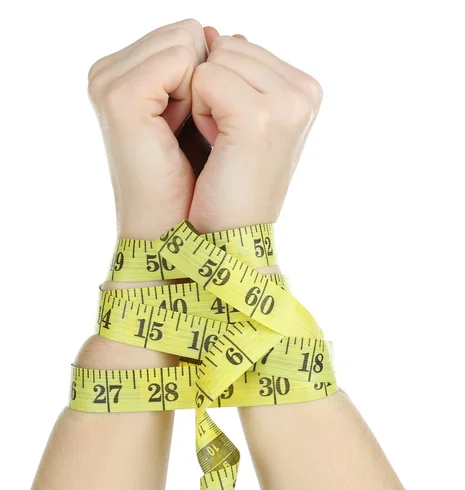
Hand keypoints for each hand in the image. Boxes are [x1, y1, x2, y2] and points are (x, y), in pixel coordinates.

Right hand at [87, 18, 207, 239]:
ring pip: (187, 39)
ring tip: (186, 132)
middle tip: (197, 130)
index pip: (188, 34)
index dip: (214, 76)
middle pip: (190, 31)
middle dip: (211, 79)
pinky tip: (180, 130)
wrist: (185, 229)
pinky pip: (181, 61)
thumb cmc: (203, 182)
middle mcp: (113, 71)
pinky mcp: (121, 98)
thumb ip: (210, 72)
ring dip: (206, 88)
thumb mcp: (211, 119)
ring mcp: (111, 82)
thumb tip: (225, 33)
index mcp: (127, 73)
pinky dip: (197, 97)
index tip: (203, 124)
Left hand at [189, 31, 322, 231]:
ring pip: (214, 60)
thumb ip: (236, 73)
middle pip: (227, 46)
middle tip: (224, 140)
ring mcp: (287, 103)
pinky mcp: (259, 117)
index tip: (232, 132)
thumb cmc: (227, 182)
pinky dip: (198, 112)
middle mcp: (304, 91)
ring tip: (222, 144)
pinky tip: (215, 144)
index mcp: (304, 89)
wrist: (228, 233)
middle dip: (211, 89)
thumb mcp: (238, 120)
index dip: (220, 87)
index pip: (239, 45)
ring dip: (203, 101)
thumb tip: (210, 32)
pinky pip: (204, 79)